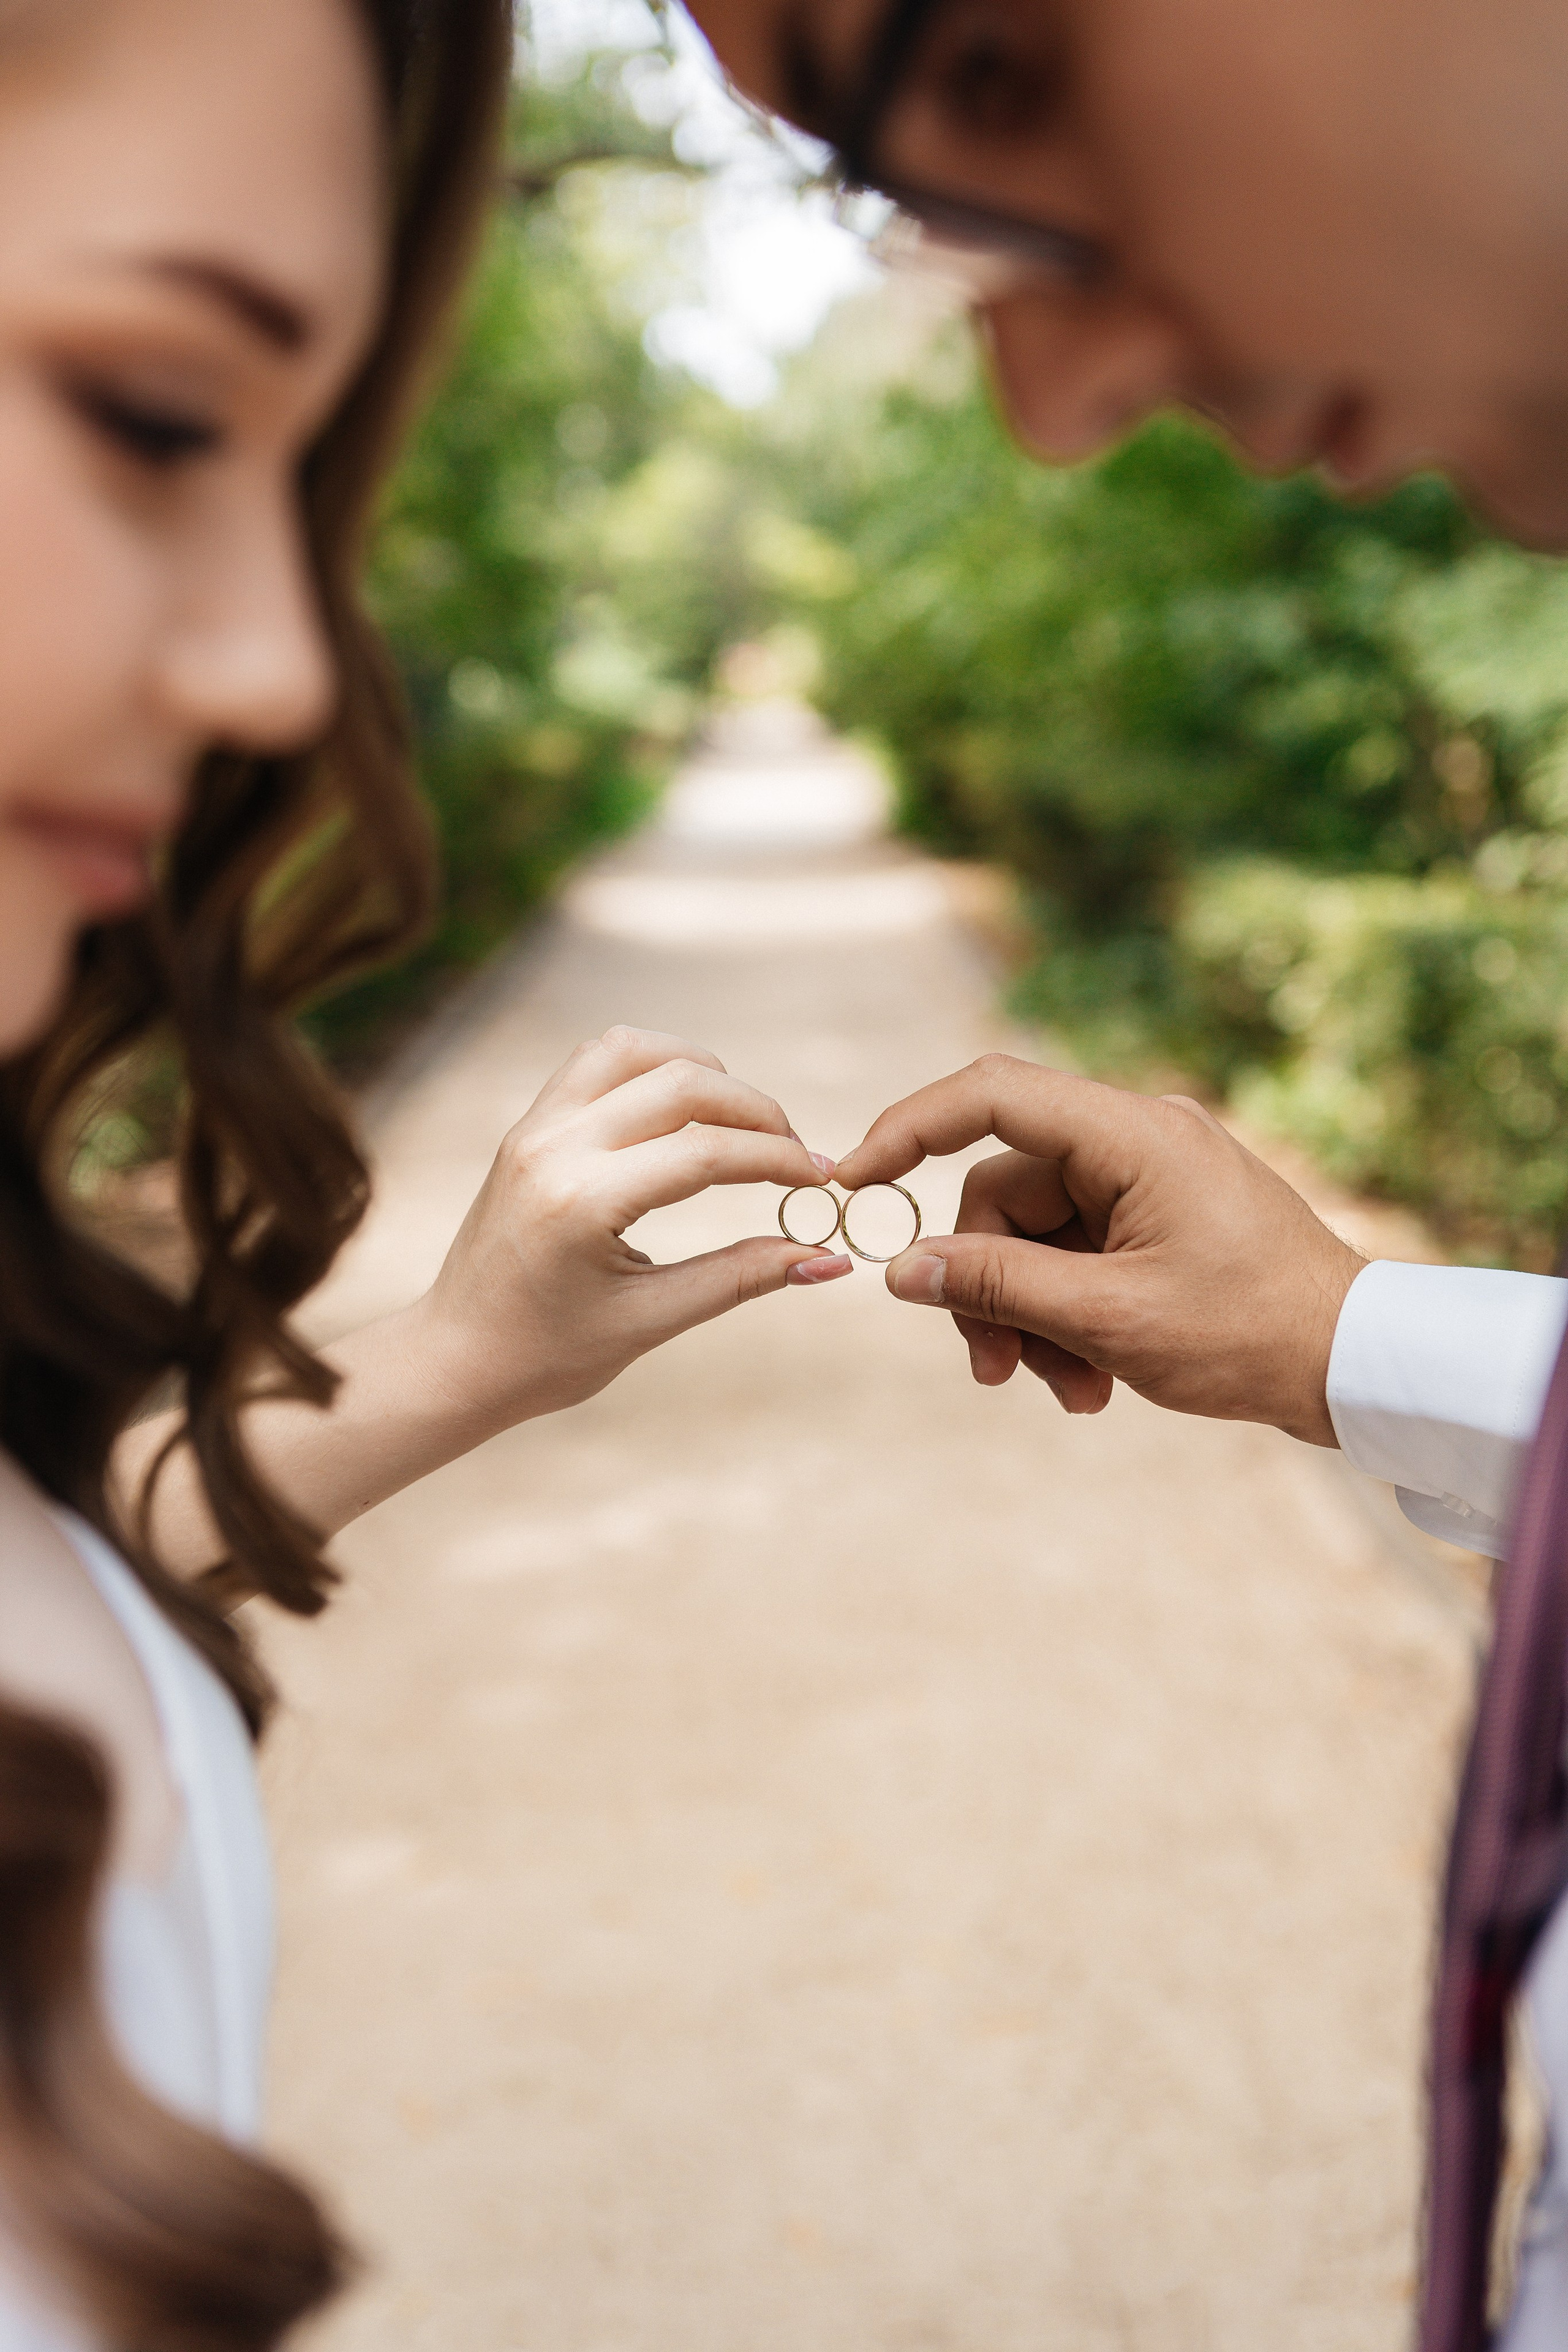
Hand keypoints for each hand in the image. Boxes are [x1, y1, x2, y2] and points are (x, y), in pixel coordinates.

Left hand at [411, 1026, 847, 1438]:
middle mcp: (553, 1148)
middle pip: (681, 1084)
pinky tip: (683, 1107)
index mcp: (581, 1202)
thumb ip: (740, 1278)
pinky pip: (594, 1061)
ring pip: (634, 1050)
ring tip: (741, 1120)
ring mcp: (534, 1129)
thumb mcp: (649, 1323)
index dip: (777, 1159)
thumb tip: (827, 1260)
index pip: (704, 1152)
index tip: (821, 1180)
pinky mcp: (527, 1126)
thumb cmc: (546, 1356)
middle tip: (793, 1153)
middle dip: (754, 1111)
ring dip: (701, 1070)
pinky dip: (650, 1066)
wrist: (454, 1358)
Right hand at [832, 1056, 1363, 1445]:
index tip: (854, 1180)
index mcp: (1131, 1135)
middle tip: (993, 1372)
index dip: (909, 1129)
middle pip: (1005, 1191)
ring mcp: (1151, 1179)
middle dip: (988, 1285)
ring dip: (1032, 1318)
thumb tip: (901, 1269)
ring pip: (1037, 1236)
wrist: (1358, 1366)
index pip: (990, 1095)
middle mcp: (1137, 1139)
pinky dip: (1070, 1317)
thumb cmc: (1249, 1334)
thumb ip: (996, 1286)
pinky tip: (1092, 1381)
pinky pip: (1078, 1254)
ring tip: (1067, 1393)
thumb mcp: (1107, 1319)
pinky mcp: (1160, 1219)